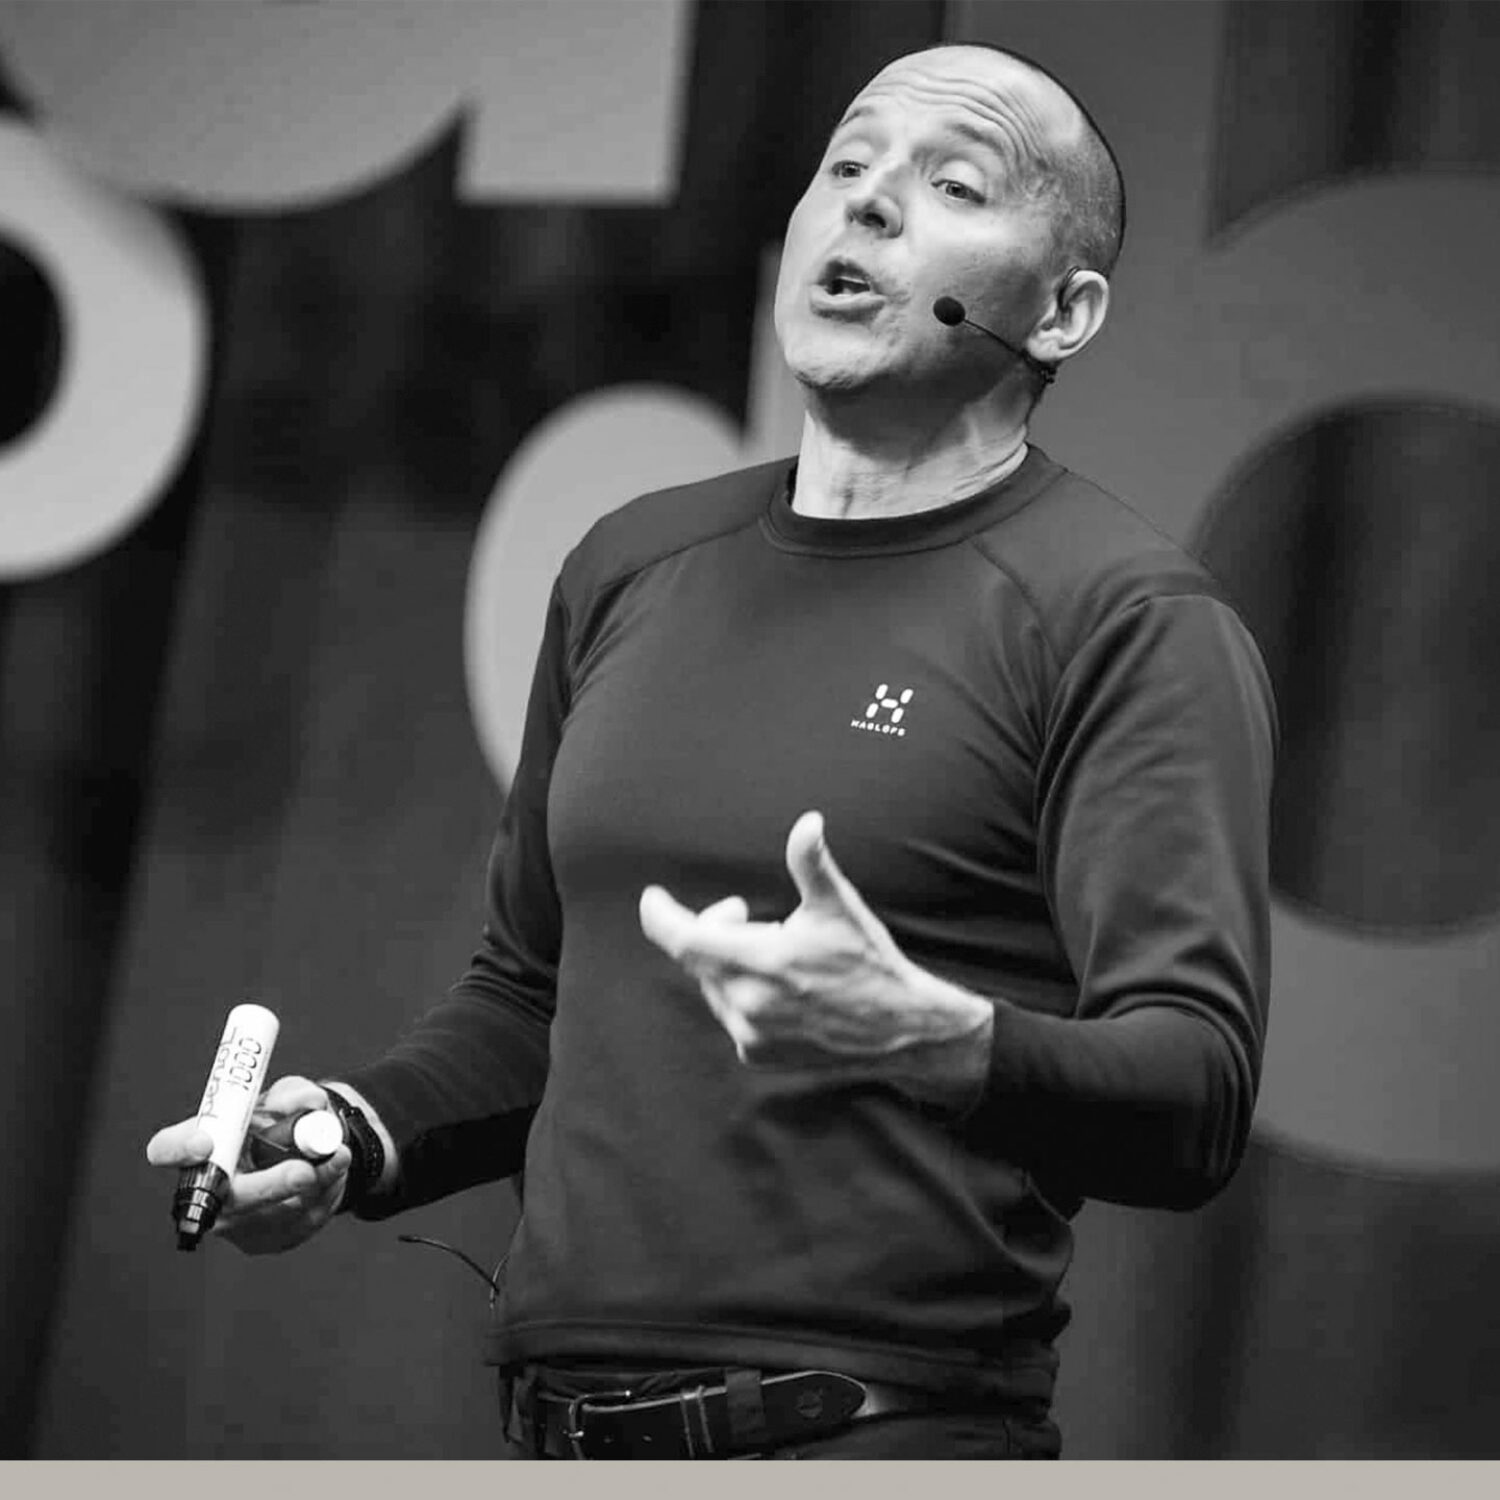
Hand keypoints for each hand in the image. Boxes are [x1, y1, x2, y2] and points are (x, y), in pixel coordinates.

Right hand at [146, 1075, 351, 1254]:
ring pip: (275, 1213)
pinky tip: (334, 1174)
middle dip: (268, 1187)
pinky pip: (299, 1222)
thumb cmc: (281, 1123)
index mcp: (200, 1146)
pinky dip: (326, 1194)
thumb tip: (306, 1104)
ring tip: (340, 1155)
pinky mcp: (265, 1240)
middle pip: (226, 1199)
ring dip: (316, 1183)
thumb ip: (295, 1093)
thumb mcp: (289, 1097)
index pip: (166, 1149)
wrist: (307, 1152)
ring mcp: (234, 1222)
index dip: (177, 1148)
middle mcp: (207, 1190)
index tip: (204, 1141)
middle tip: (304, 1172)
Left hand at [638, 811, 992, 1101]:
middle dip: (712, 927)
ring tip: (771, 952)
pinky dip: (741, 994)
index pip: (685, 940)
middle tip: (742, 910)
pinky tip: (778, 989)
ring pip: (713, 986)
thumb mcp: (839, 907)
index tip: (652, 898)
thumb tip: (808, 821)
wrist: (900, 1027)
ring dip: (726, 963)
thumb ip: (811, 863)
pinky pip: (730, 1014)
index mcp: (762, 961)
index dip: (660, 917)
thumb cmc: (867, 960)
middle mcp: (748, 1003)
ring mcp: (750, 1033)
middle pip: (698, 957)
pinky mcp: (757, 1054)